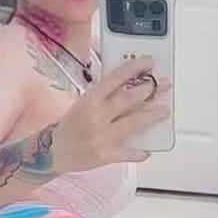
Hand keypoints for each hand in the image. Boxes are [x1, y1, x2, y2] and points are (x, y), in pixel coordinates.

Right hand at [51, 59, 171, 169]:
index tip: (149, 62)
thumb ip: (105, 95)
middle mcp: (96, 116)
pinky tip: (150, 149)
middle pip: (129, 99)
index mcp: (89, 99)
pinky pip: (129, 153)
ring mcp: (102, 137)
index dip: (135, 68)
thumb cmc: (70, 125)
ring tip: (164, 110)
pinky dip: (140, 151)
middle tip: (163, 84)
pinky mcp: (105, 156)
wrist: (52, 152)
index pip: (116, 77)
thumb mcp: (84, 102)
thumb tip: (132, 85)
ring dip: (152, 116)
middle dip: (150, 90)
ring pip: (134, 123)